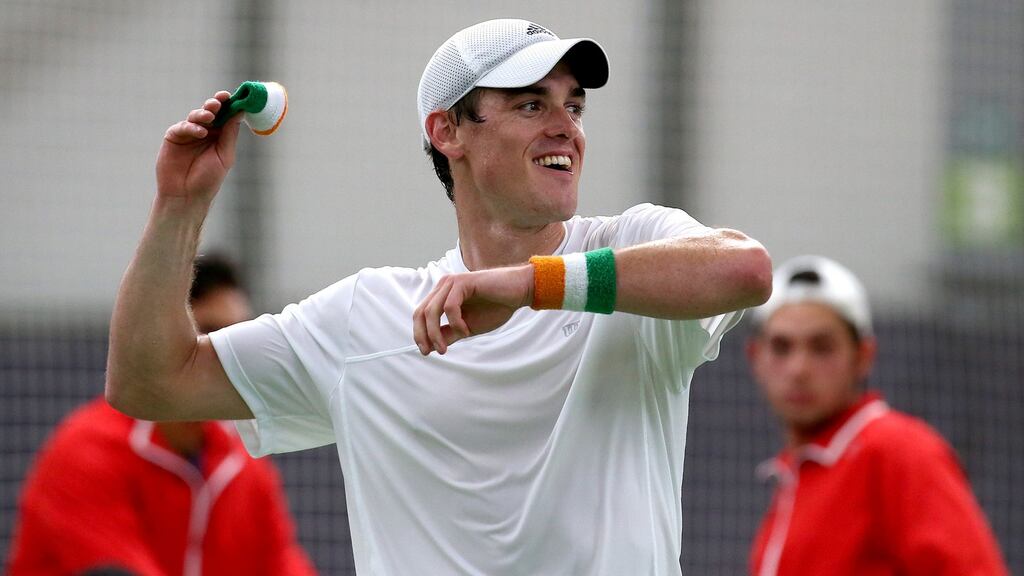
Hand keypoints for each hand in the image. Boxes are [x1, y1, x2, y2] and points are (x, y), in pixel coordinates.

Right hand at [156, 91, 241, 205]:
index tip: (232, 96)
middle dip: (215, 104)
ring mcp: (189, 133)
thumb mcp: (224, 156)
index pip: (225, 116)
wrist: (186, 196)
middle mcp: (205, 132)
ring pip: (196, 116)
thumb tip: (240, 111)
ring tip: (210, 115)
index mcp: (219, 136)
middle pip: (210, 112)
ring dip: (204, 113)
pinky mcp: (174, 136)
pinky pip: (183, 127)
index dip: (228, 105)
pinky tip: (200, 132)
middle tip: (220, 100)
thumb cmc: (208, 180)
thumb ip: (230, 134)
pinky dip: (192, 127)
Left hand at [413, 264, 534, 354]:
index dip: (419, 334)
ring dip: (436, 333)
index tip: (426, 351)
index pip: (420, 314)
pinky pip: (450, 306)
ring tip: (446, 347)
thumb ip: (450, 334)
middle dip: (424, 335)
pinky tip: (466, 331)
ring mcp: (452, 283)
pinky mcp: (463, 282)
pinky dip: (455, 323)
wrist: (518, 292)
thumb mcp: (468, 327)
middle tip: (433, 351)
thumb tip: (431, 347)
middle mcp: (443, 286)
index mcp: (442, 295)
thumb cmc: (496, 307)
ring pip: (432, 310)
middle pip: (421, 312)